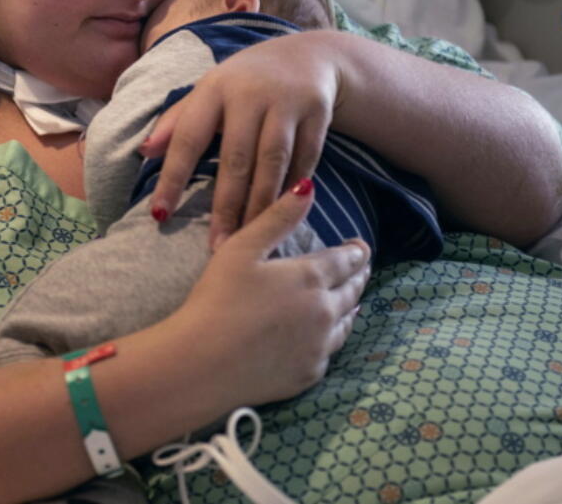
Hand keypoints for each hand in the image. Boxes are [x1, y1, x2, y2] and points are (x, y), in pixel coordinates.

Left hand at [139, 32, 340, 248]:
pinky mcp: (317, 113)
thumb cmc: (245, 82)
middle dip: (226, 205)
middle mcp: (250, 93)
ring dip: (261, 205)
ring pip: (273, 163)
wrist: (308, 56)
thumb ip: (177, 121)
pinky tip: (282, 215)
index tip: (160, 215)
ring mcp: (287, 102)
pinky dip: (292, 190)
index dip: (172, 178)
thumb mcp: (210, 90)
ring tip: (250, 237)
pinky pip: (305, 161)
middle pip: (236, 158)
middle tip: (219, 246)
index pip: (188, 138)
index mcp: (215, 88)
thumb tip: (144, 152)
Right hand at [172, 180, 370, 405]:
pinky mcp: (308, 374)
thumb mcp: (242, 248)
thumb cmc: (217, 300)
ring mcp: (318, 347)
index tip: (360, 245)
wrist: (201, 364)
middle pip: (353, 290)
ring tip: (352, 301)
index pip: (348, 260)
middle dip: (358, 276)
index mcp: (311, 277)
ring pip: (347, 322)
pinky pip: (330, 352)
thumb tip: (308, 187)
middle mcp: (324, 312)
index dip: (357, 251)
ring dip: (351, 307)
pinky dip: (332, 338)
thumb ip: (278, 217)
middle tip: (360, 269)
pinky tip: (326, 336)